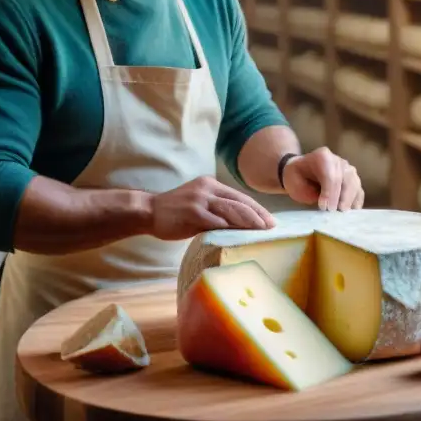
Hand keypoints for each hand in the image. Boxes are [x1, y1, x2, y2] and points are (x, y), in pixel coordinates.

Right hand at [149, 176, 276, 239]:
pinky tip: (240, 236)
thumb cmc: (175, 211)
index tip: (269, 220)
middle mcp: (208, 188)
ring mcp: (200, 200)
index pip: (239, 196)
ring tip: (261, 231)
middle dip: (257, 215)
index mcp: (211, 184)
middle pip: (239, 202)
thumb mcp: (199, 204)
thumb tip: (240, 223)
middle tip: (271, 227)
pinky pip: (216, 221)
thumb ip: (217, 208)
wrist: (149, 211)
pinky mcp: (193, 212)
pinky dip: (230, 228)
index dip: (256, 209)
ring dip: (249, 222)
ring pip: (231, 210)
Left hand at [282, 147, 363, 211]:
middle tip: (333, 212)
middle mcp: (338, 161)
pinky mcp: (353, 180)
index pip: (331, 175)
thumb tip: (324, 205)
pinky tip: (351, 212)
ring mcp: (348, 169)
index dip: (329, 193)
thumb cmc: (296, 177)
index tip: (323, 207)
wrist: (300, 171)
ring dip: (350, 200)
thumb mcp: (293, 180)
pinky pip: (359, 190)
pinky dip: (356, 201)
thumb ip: (306, 189)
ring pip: (355, 184)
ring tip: (342, 214)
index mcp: (323, 156)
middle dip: (341, 198)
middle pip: (346, 179)